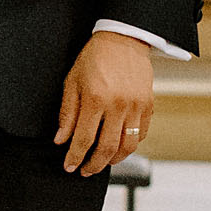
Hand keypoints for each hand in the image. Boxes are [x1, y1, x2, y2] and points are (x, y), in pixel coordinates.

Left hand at [55, 31, 153, 175]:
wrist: (123, 39)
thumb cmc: (94, 58)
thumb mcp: (72, 82)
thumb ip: (67, 113)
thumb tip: (61, 139)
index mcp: (96, 99)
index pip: (84, 139)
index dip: (75, 157)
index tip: (69, 166)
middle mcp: (118, 105)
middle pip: (107, 148)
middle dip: (94, 164)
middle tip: (85, 170)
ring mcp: (136, 106)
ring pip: (127, 145)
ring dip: (114, 160)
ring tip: (102, 162)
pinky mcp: (148, 105)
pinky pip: (141, 134)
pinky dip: (130, 145)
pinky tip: (119, 147)